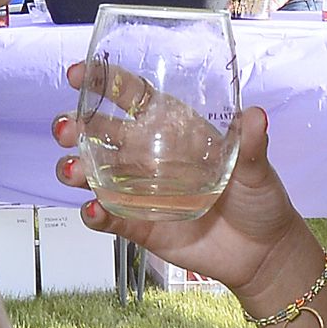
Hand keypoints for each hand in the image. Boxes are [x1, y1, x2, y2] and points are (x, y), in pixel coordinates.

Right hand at [53, 73, 308, 294]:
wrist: (261, 253)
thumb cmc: (259, 200)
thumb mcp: (256, 168)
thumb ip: (250, 145)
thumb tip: (256, 115)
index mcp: (172, 129)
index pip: (131, 97)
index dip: (104, 82)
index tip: (78, 74)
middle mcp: (148, 156)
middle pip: (99, 135)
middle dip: (74, 128)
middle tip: (65, 130)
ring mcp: (139, 191)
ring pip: (94, 174)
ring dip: (76, 169)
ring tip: (74, 172)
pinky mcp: (138, 226)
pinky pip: (107, 217)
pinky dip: (94, 214)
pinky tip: (94, 209)